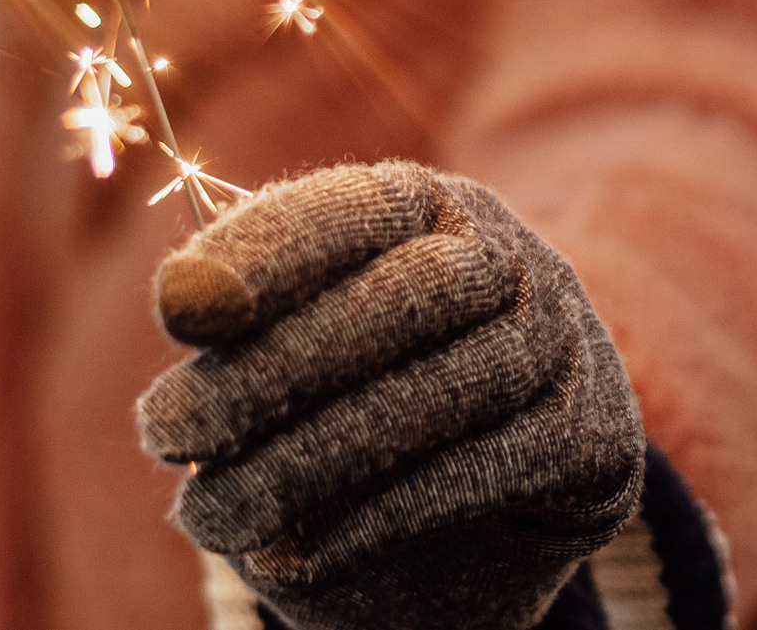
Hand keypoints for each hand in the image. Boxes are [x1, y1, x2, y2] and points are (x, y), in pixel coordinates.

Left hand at [137, 161, 644, 629]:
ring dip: (310, 461)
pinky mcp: (593, 438)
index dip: (265, 251)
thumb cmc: (366, 385)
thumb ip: (248, 320)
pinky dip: (379, 515)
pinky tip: (294, 552)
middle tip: (163, 432)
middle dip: (272, 367)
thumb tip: (185, 300)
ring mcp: (561, 343)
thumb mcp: (303, 336)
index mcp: (426, 204)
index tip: (173, 310)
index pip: (352, 206)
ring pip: (440, 392)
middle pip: (403, 297)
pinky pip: (480, 472)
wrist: (505, 479)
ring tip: (211, 515)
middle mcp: (505, 258)